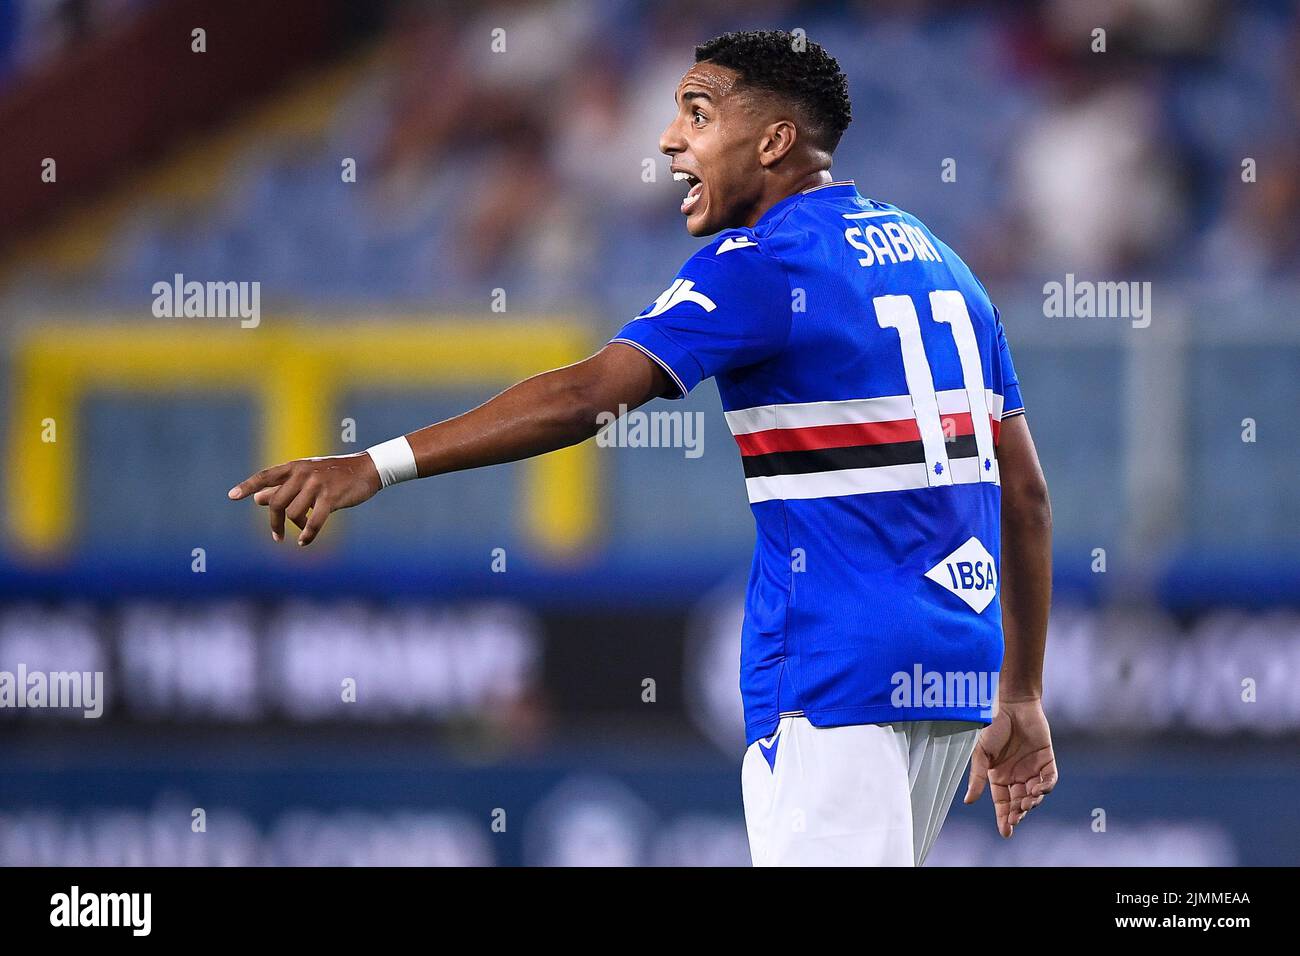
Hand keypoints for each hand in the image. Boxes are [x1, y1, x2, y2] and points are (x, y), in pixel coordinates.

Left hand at [227, 452, 381, 546]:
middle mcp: (303, 473)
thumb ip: (283, 487)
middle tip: (277, 536)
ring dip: (296, 526)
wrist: (368, 469)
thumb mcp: (307, 477)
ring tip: (302, 530)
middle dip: (274, 522)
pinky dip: (307, 534)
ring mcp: (317, 484)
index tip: (231, 496)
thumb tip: (257, 499)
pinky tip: (305, 542)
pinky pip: (313, 521)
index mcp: (295, 467)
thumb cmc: (335, 474)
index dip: (248, 486)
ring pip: (294, 513)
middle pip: (277, 502)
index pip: (265, 476)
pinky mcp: (331, 497)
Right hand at [964, 696, 1057, 837]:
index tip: (1006, 833)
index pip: (1002, 803)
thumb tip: (968, 801)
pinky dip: (1046, 787)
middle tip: (1018, 816)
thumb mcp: (980, 753)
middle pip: (1019, 802)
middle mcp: (1016, 776)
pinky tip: (1039, 789)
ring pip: (1035, 794)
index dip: (1005, 818)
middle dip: (1019, 812)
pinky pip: (1050, 779)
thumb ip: (977, 777)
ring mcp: (1032, 769)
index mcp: (998, 776)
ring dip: (1032, 801)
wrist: (1011, 704)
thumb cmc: (992, 726)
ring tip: (1028, 801)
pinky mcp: (1046, 760)